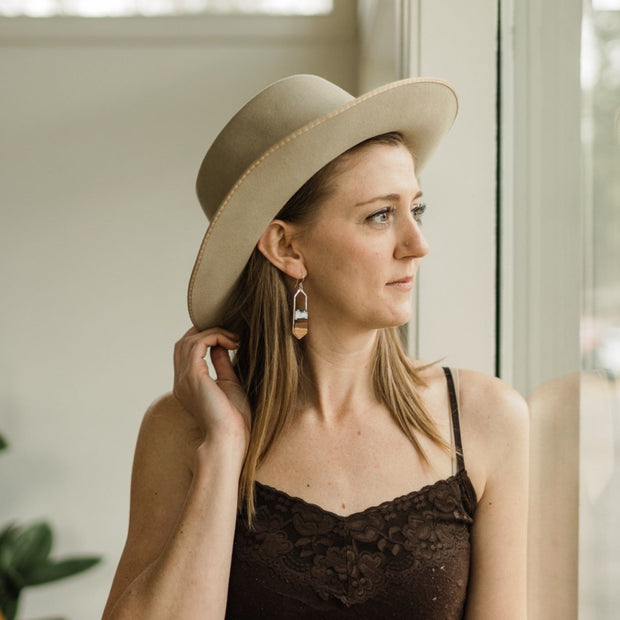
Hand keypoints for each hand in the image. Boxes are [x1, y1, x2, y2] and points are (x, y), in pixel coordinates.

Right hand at [173, 327, 249, 451]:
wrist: (229, 437)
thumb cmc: (234, 418)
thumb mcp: (228, 383)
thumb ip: (221, 363)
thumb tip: (221, 345)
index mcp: (187, 385)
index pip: (186, 352)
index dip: (205, 339)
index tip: (229, 339)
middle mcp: (181, 381)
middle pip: (183, 343)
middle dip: (206, 332)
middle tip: (231, 334)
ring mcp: (184, 378)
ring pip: (189, 340)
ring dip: (213, 333)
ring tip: (234, 339)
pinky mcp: (193, 376)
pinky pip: (198, 344)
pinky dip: (215, 336)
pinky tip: (232, 342)